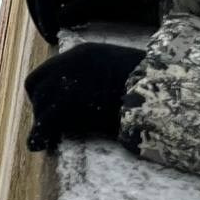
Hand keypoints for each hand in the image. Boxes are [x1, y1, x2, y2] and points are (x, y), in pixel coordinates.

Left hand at [24, 43, 144, 151]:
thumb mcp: (122, 70)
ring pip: (41, 106)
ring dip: (42, 123)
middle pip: (37, 88)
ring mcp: (67, 84)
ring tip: (46, 139)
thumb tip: (88, 97)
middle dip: (40, 108)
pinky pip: (44, 123)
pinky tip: (39, 145)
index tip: (50, 107)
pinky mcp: (67, 105)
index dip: (43, 92)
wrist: (163, 90)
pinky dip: (39, 136)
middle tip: (49, 125)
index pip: (45, 72)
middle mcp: (69, 64)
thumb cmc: (152, 84)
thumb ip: (99, 77)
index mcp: (83, 54)